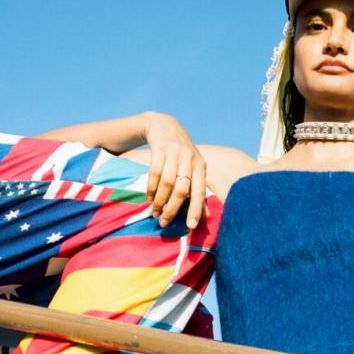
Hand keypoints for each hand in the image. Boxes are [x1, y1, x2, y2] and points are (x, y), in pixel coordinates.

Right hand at [142, 113, 207, 228]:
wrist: (165, 126)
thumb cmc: (182, 154)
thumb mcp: (193, 168)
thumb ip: (197, 190)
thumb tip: (204, 217)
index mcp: (201, 166)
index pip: (200, 191)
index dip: (195, 209)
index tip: (190, 226)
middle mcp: (190, 159)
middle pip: (181, 189)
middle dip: (172, 209)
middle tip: (163, 222)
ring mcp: (174, 153)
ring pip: (167, 183)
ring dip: (159, 201)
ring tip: (154, 212)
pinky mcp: (160, 149)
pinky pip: (154, 173)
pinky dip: (150, 188)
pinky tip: (149, 197)